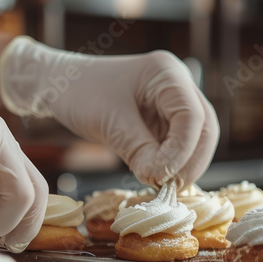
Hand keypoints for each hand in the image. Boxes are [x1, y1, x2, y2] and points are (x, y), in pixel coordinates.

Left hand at [0, 36, 218, 187]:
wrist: (58, 85)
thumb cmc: (79, 93)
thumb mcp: (109, 123)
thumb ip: (139, 150)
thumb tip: (160, 179)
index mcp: (166, 73)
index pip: (192, 115)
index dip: (183, 150)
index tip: (163, 176)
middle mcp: (176, 84)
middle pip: (204, 127)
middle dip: (190, 160)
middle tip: (170, 188)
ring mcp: (170, 102)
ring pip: (194, 139)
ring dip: (182, 164)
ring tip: (161, 186)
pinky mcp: (161, 119)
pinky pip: (176, 144)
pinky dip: (170, 163)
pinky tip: (156, 177)